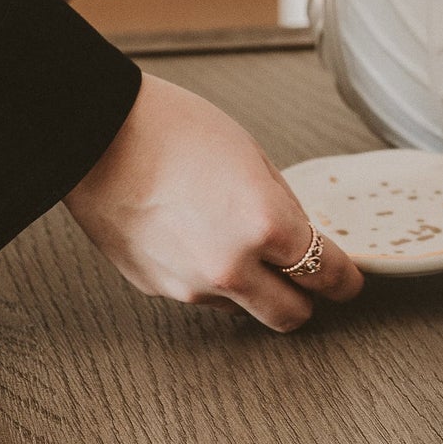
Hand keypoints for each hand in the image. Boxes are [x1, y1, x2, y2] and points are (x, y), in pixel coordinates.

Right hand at [64, 74, 364, 331]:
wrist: (95, 133)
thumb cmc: (168, 127)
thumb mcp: (248, 152)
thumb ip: (280, 202)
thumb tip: (300, 235)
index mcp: (265, 224)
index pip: (327, 275)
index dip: (345, 278)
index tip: (347, 277)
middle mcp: (232, 267)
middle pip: (293, 316)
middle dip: (304, 296)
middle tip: (300, 271)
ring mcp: (191, 286)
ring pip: (244, 307)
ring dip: (251, 285)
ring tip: (228, 232)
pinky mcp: (157, 289)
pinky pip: (200, 294)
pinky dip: (208, 275)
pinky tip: (192, 232)